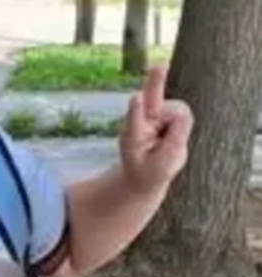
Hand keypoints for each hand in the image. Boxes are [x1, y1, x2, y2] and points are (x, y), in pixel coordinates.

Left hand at [120, 66, 194, 194]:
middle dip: (155, 82)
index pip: (135, 122)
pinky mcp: (164, 110)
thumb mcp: (164, 164)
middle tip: (160, 66)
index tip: (137, 97)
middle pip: (152, 99)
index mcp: (132, 137)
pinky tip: (169, 135)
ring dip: (178, 127)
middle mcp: (140, 120)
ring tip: (166, 143)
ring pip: (179, 112)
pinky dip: (181, 126)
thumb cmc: (150, 171)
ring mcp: (152, 113)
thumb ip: (174, 140)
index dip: (137, 110)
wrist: (143, 172)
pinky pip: (183, 113)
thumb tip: (182, 114)